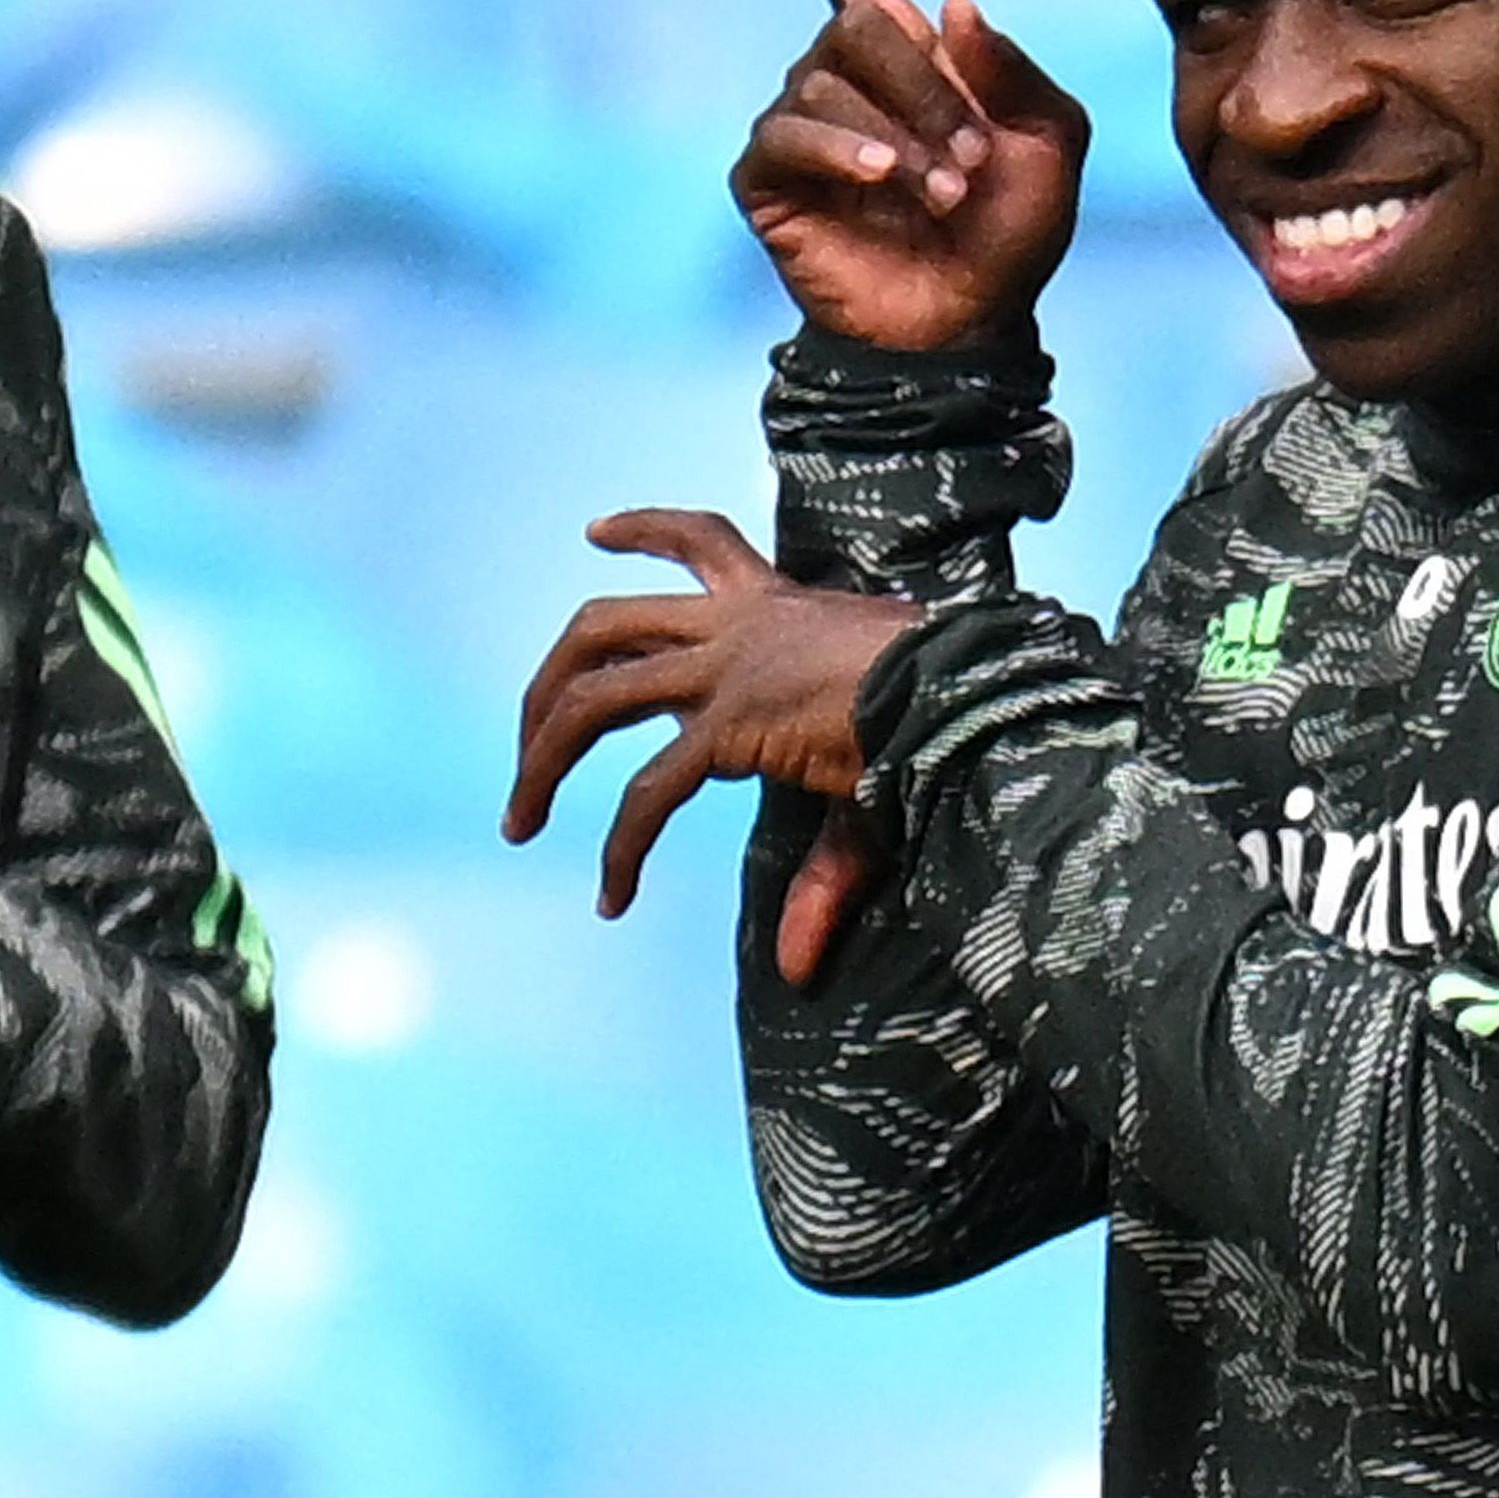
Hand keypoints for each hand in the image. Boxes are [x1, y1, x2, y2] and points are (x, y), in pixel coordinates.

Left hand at [504, 508, 914, 981]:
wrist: (978, 694)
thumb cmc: (950, 717)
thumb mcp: (868, 779)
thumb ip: (817, 874)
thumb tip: (796, 967)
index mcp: (775, 606)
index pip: (700, 541)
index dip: (643, 530)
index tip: (596, 532)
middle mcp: (738, 626)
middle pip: (601, 625)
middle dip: (548, 683)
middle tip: (526, 739)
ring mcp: (727, 669)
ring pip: (594, 697)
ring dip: (541, 759)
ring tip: (520, 820)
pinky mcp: (731, 722)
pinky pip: (649, 791)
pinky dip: (620, 847)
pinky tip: (610, 894)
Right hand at [710, 0, 1087, 353]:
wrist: (966, 329)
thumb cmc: (1013, 236)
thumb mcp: (1055, 139)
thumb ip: (1011, 67)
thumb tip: (940, 6)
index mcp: (900, 49)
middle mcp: (835, 72)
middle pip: (860, 17)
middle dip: (926, 86)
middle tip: (969, 162)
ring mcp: (796, 123)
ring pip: (832, 78)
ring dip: (904, 137)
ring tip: (941, 195)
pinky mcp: (767, 178)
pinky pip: (789, 130)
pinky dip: (844, 149)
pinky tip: (880, 183)